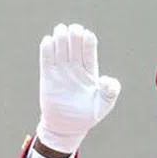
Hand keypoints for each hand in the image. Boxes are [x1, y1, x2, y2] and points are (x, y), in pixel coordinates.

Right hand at [34, 23, 120, 153]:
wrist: (66, 128)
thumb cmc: (87, 116)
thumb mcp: (103, 106)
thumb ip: (110, 92)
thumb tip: (107, 79)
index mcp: (90, 71)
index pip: (89, 50)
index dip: (88, 40)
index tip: (87, 34)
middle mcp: (75, 67)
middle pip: (74, 45)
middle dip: (74, 35)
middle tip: (73, 29)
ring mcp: (61, 71)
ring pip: (60, 49)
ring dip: (60, 38)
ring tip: (60, 31)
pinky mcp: (47, 77)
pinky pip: (46, 60)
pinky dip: (46, 49)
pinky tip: (48, 40)